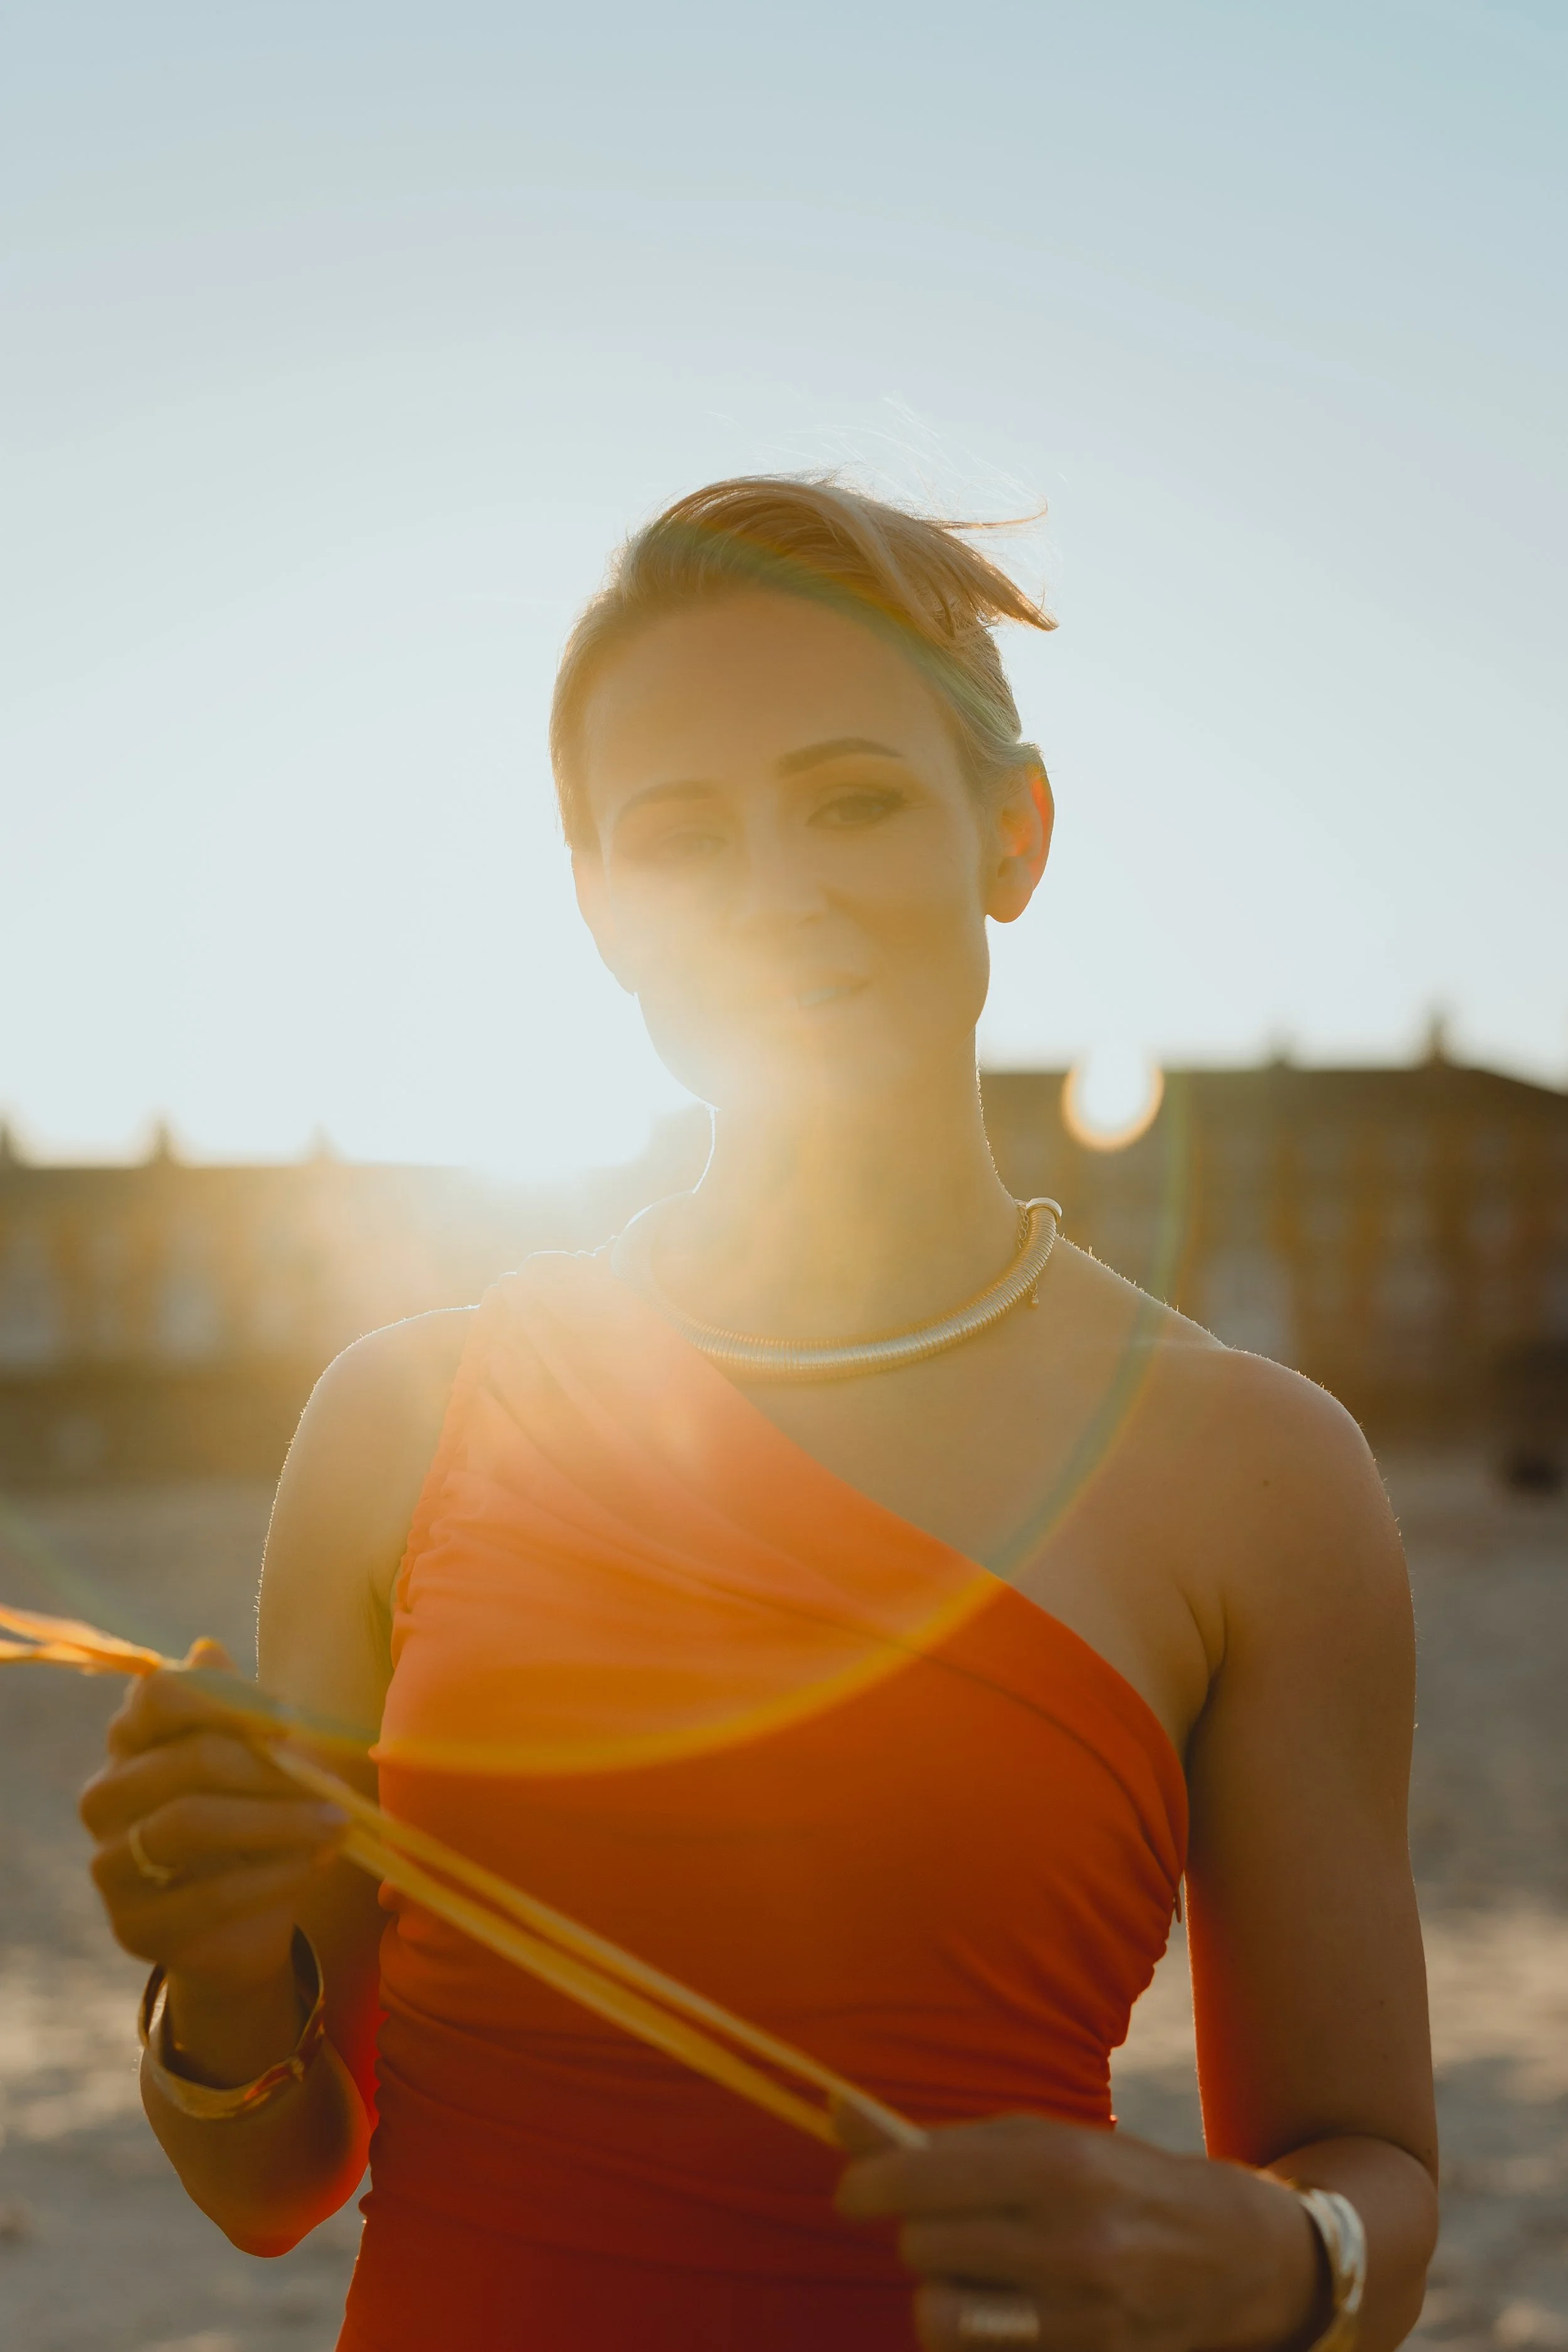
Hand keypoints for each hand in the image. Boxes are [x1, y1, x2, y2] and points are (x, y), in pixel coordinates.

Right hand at [79, 1641, 348, 2003]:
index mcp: (134, 1738)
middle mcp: (107, 1795)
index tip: (289, 1722)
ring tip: (335, 1828)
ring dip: (277, 1823)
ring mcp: (110, 1863)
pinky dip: (270, 1878)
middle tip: (334, 1792)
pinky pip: (203, 1896)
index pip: (158, 1693)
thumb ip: (238, 1709)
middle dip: (270, 1772)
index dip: (226, 1700)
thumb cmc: (255, 1818)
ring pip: (188, 1824)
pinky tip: (311, 1867)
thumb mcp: (261, 1759)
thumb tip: (205, 1649)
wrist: (246, 1922)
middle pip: (187, 1759)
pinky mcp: (130, 1926)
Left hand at [836, 2111, 1321, 2351]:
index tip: (855, 2190)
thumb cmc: (1121, 2181)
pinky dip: (973, 2335)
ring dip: (938, 2292)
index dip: (867, 2186)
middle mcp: (1069, 2244)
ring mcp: (1078, 2318)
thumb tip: (836, 2115)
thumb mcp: (1043, 2138)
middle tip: (948, 2222)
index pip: (920, 2182)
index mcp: (1059, 2166)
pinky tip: (1004, 2308)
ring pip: (935, 2317)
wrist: (1233, 2258)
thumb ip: (943, 2140)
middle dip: (919, 2232)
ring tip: (971, 2271)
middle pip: (920, 2249)